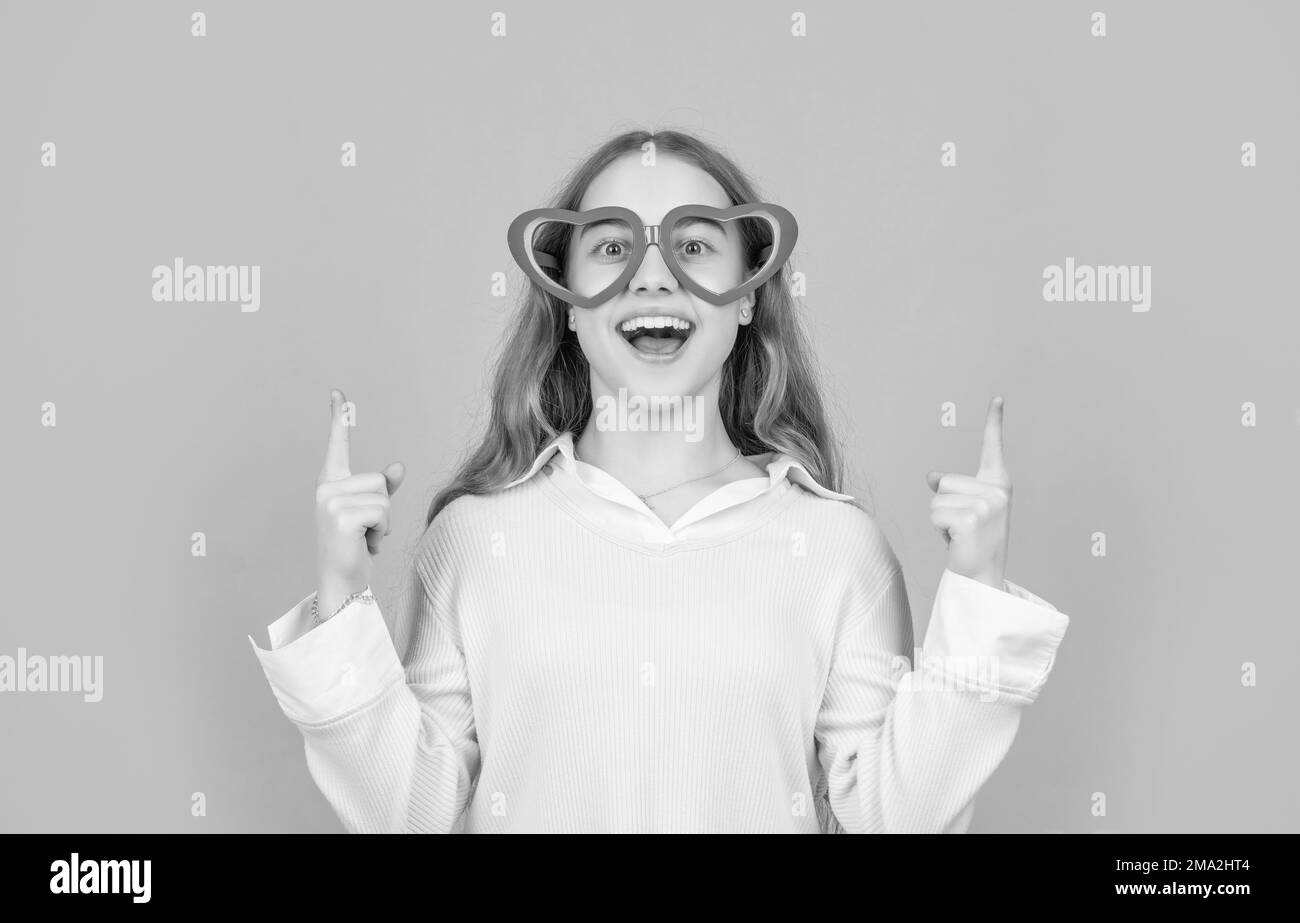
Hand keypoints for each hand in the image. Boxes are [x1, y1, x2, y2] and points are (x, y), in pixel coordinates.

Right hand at [315, 388, 404, 615]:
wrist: (341, 583)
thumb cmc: (356, 547)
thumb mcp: (372, 514)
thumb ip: (383, 489)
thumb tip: (398, 466)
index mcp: (331, 484)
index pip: (337, 445)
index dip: (338, 418)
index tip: (338, 392)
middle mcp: (326, 488)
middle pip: (380, 480)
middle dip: (383, 508)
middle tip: (366, 531)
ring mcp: (329, 501)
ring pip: (383, 496)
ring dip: (383, 522)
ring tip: (364, 539)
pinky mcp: (340, 515)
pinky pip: (382, 512)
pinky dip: (381, 532)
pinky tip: (364, 545)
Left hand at [927, 396, 1010, 590]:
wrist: (983, 576)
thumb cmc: (971, 541)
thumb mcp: (963, 510)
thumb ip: (951, 490)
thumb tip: (932, 476)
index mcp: (999, 485)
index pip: (993, 448)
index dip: (994, 422)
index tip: (997, 398)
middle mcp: (997, 493)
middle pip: (944, 481)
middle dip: (944, 505)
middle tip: (962, 528)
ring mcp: (987, 506)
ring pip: (936, 499)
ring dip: (940, 520)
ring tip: (959, 535)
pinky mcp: (973, 520)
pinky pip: (935, 515)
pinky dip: (939, 531)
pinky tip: (957, 542)